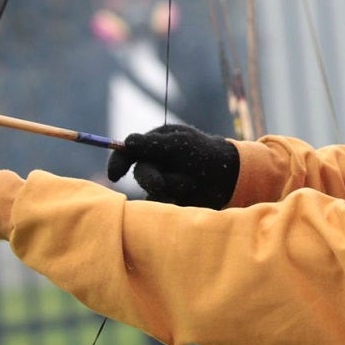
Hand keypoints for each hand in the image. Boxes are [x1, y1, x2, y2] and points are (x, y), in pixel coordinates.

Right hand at [106, 124, 238, 207]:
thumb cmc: (206, 154)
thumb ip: (154, 144)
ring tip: (190, 182)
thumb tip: (127, 142)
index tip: (115, 175)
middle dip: (151, 179)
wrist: (229, 178)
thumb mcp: (181, 145)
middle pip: (140, 173)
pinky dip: (172, 199)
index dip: (118, 161)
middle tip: (162, 185)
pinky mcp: (169, 197)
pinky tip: (187, 192)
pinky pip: (159, 203)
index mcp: (156, 142)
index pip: (129, 150)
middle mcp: (156, 160)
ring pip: (151, 190)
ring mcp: (162, 179)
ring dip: (170, 187)